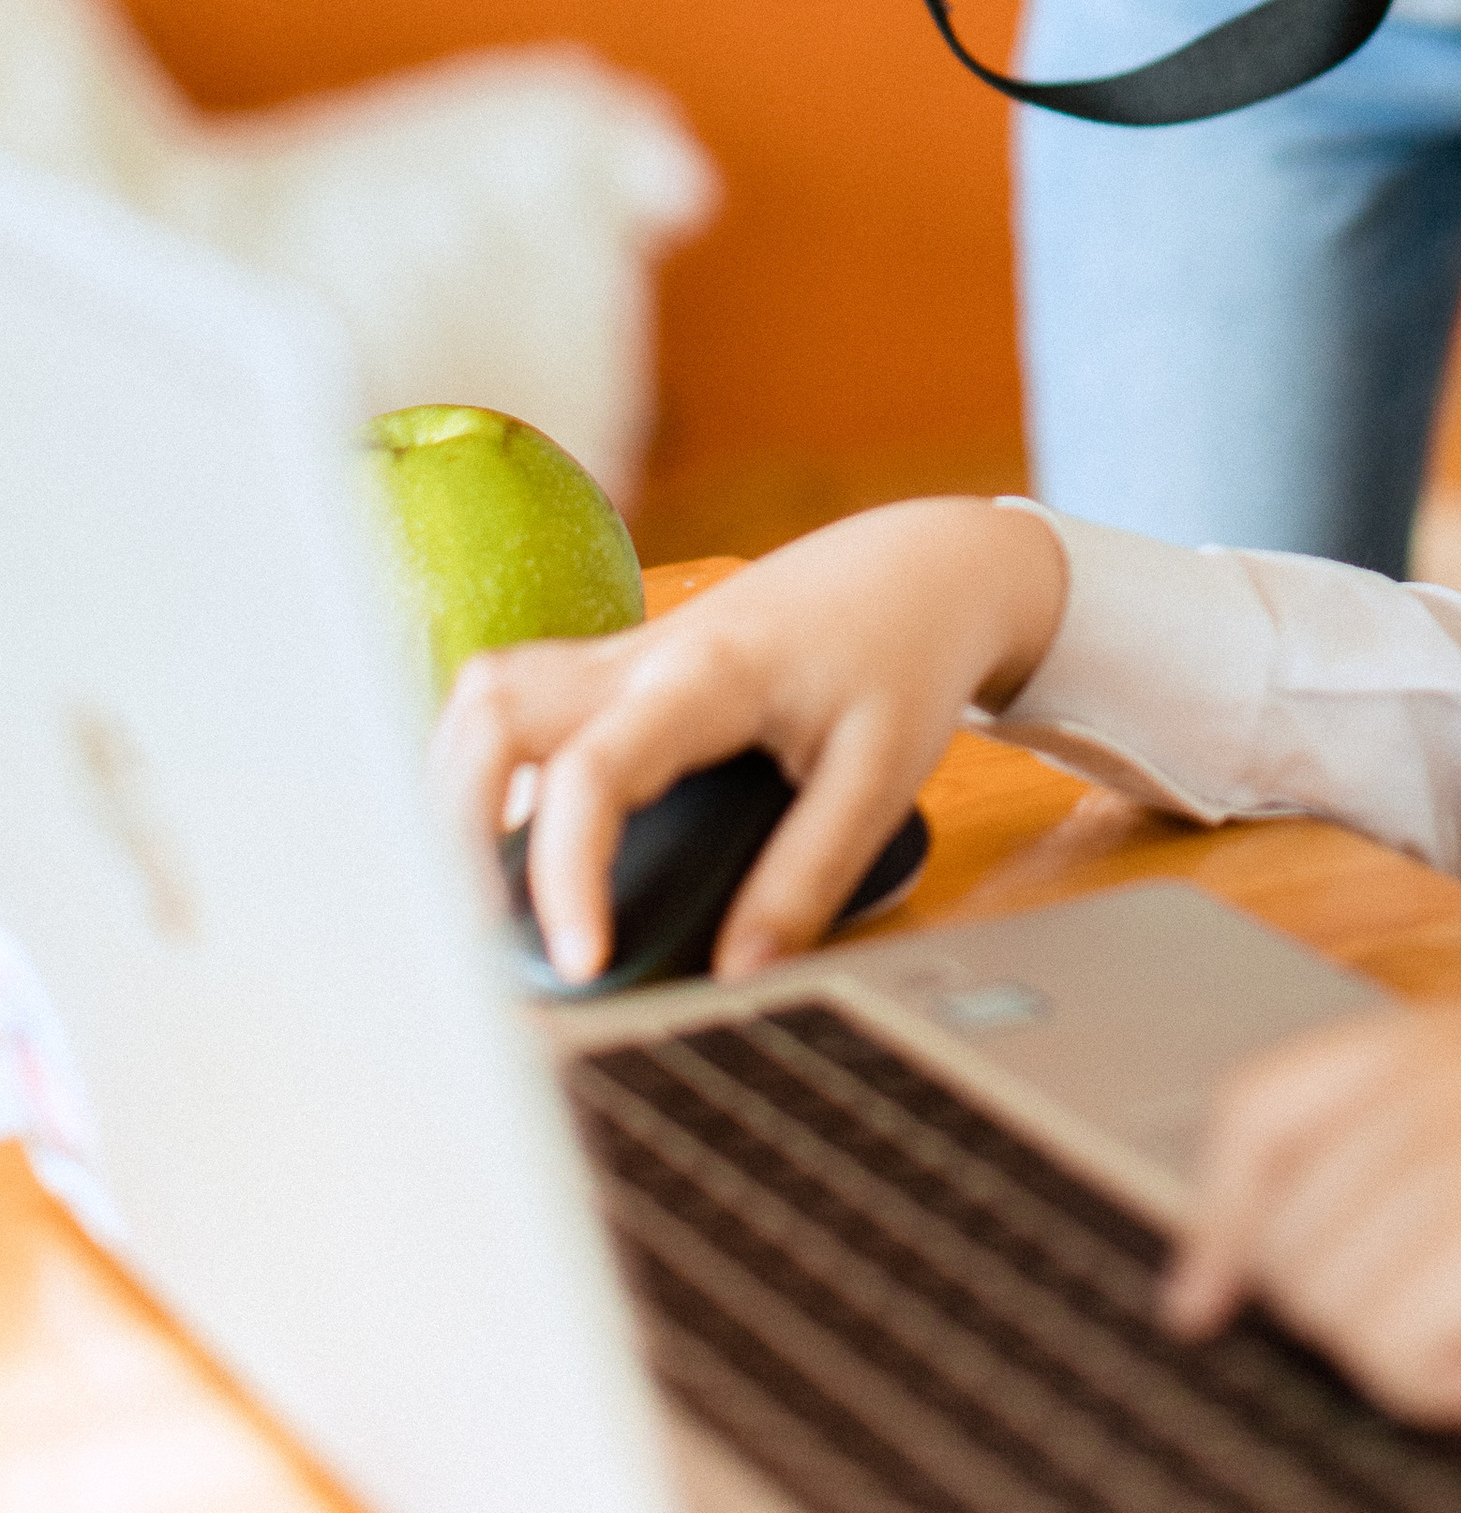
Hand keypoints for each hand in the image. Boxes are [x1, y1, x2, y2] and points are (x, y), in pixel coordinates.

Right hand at [430, 499, 1066, 986]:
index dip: (569, 872)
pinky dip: (487, 768)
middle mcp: (642, 651)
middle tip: (474, 933)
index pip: (595, 767)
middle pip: (492, 710)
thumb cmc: (903, 657)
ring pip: (487, 696)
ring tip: (472, 899)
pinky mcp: (620, 666)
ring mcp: (621, 652)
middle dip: (454, 821)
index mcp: (708, 672)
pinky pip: (518, 703)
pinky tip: (506, 844)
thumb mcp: (882, 773)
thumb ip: (808, 877)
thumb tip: (738, 978)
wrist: (920, 568)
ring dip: (455, 788)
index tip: (580, 963)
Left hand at [1160, 1006, 1460, 1435]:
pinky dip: (1442, 1387)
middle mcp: (1448, 1063)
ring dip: (1405, 1356)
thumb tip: (1312, 1247)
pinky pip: (1387, 1342)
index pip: (1261, 1106)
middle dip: (1342, 1315)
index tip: (1202, 1303)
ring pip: (1328, 1293)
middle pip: (1285, 1223)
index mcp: (1457, 1034)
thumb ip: (1452, 1154)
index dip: (1215, 1216)